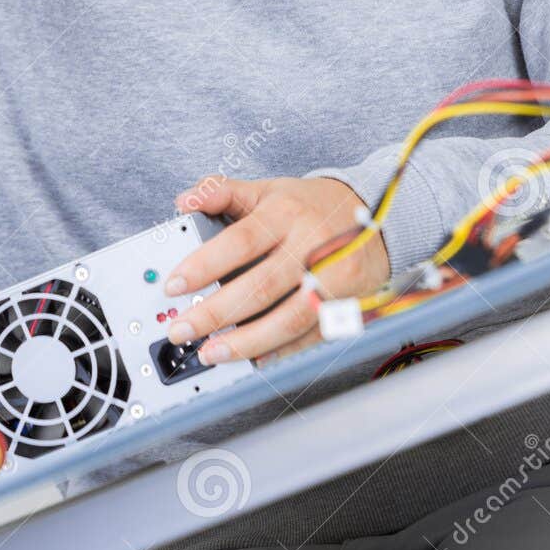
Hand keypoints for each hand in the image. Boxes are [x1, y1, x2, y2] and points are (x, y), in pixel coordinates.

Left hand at [162, 174, 390, 364]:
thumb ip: (222, 193)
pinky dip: (283, 351)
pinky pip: (312, 335)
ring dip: (246, 342)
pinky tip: (254, 359)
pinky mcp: (348, 305)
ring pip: (288, 318)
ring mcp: (334, 279)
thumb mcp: (267, 190)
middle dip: (215, 313)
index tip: (174, 286)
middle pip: (260, 287)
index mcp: (286, 212)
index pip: (239, 241)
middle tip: (182, 329)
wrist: (375, 218)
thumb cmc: (309, 208)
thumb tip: (184, 199)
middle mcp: (312, 245)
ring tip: (211, 352)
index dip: (204, 265)